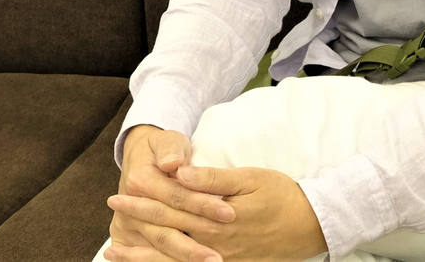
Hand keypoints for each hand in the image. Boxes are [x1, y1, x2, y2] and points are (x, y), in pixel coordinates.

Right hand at [105, 126, 235, 261]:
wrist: (138, 159)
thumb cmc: (161, 149)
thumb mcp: (167, 140)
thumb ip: (171, 149)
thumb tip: (172, 163)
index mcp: (140, 181)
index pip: (175, 197)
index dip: (202, 205)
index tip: (229, 213)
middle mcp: (129, 207)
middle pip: (166, 227)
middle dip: (195, 243)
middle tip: (219, 255)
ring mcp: (128, 226)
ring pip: (160, 245)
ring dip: (185, 257)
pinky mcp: (130, 238)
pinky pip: (152, 255)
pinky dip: (168, 261)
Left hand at [109, 165, 325, 261]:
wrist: (312, 224)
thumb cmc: (282, 195)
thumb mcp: (250, 178)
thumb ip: (213, 179)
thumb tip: (179, 172)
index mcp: (216, 216)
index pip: (173, 207)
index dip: (146, 201)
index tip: (123, 192)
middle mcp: (213, 243)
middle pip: (167, 233)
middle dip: (137, 223)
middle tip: (112, 214)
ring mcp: (220, 260)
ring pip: (173, 260)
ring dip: (143, 256)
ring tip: (115, 251)